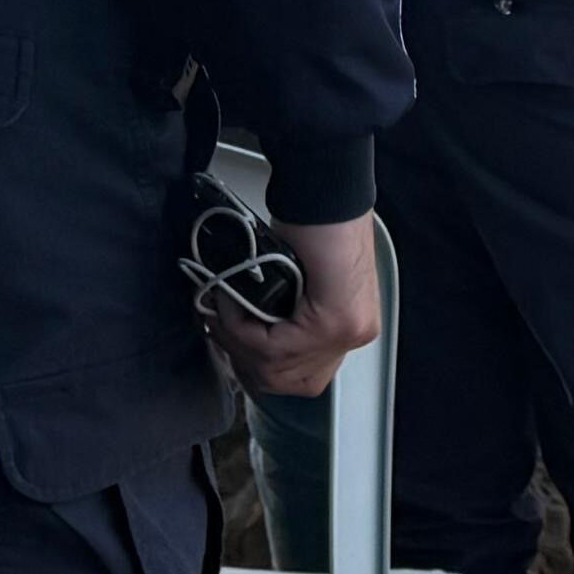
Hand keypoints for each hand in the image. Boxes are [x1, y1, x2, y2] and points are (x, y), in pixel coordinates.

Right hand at [203, 214, 379, 398]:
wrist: (322, 193)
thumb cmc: (309, 225)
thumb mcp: (295, 284)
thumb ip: (284, 320)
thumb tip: (244, 350)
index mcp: (349, 328)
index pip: (302, 378)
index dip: (256, 365)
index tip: (228, 340)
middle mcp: (355, 335)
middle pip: (288, 381)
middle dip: (243, 359)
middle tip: (219, 328)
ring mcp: (349, 331)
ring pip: (276, 368)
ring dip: (237, 340)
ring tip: (221, 309)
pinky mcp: (337, 321)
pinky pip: (275, 346)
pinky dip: (242, 328)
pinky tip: (229, 303)